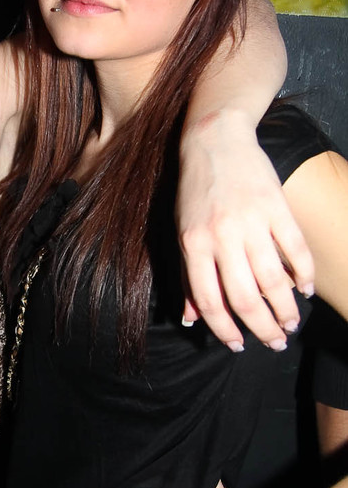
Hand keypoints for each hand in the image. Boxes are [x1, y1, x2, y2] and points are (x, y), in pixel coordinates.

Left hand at [177, 109, 314, 350]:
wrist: (215, 141)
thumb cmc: (194, 192)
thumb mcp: (182, 232)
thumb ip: (187, 276)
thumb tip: (191, 318)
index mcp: (193, 244)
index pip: (209, 300)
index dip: (225, 329)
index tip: (238, 346)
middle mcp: (221, 236)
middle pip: (244, 297)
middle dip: (261, 327)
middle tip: (274, 342)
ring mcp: (251, 221)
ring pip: (273, 279)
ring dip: (285, 308)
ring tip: (291, 323)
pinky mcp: (276, 207)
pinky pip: (295, 249)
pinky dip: (303, 273)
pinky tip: (305, 288)